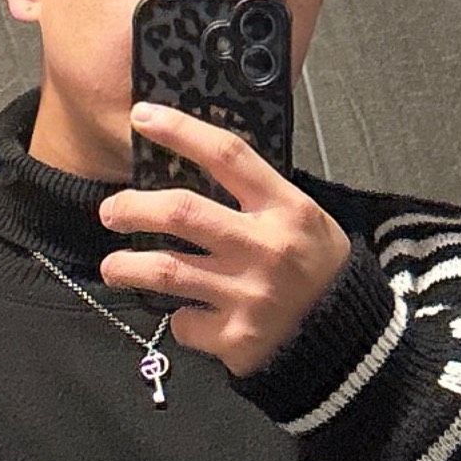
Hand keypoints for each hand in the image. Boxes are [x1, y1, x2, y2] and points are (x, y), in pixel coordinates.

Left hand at [99, 106, 352, 376]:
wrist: (349, 343)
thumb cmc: (319, 273)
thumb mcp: (305, 221)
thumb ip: (257, 199)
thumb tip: (192, 171)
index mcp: (287, 208)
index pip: (227, 155)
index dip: (180, 131)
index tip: (142, 117)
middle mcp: (266, 247)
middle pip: (181, 212)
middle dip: (132, 208)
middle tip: (111, 211)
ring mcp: (249, 294)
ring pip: (165, 271)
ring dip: (125, 266)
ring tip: (112, 266)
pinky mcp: (236, 336)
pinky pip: (185, 322)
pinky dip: (178, 319)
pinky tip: (185, 315)